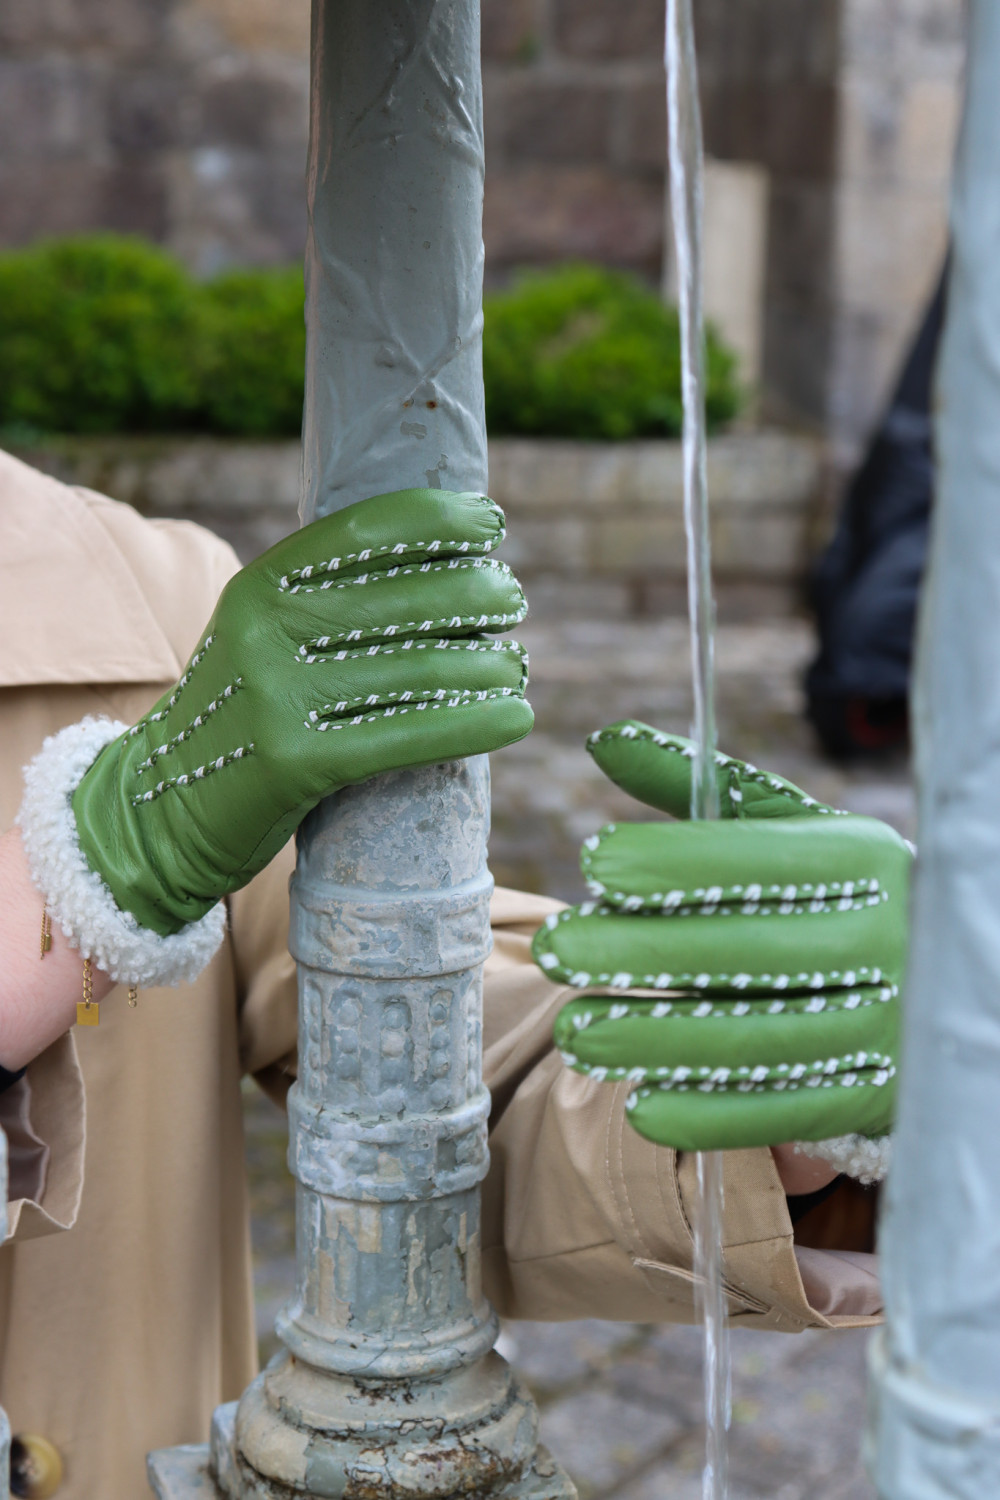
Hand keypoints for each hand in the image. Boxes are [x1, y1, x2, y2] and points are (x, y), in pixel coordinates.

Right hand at [21, 489, 530, 981]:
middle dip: (474, 592)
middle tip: (511, 598)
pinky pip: (406, 735)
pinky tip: (516, 717)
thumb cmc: (243, 713)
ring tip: (516, 663)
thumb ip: (327, 599)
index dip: (439, 519)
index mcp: (261, 585)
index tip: (490, 522)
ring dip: (487, 663)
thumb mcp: (263, 635)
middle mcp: (266, 631)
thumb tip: (445, 564)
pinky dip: (474, 724)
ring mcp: (278, 697)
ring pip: (415, 669)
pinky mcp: (295, 763)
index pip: (364, 531)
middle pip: (402, 598)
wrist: (164, 805)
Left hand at [535, 722, 910, 1152]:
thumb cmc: (842, 888)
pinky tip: (642, 1104)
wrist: (957, 980)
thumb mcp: (794, 831)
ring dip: (656, 1040)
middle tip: (554, 949)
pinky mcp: (875, 1099)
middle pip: (745, 950)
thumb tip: (603, 740)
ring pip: (755, 1038)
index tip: (595, 862)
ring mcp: (887, 1026)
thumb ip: (701, 788)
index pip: (758, 859)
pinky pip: (783, 1112)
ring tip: (575, 1035)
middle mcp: (883, 940)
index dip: (674, 861)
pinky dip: (711, 1114)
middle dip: (639, 952)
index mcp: (863, 862)